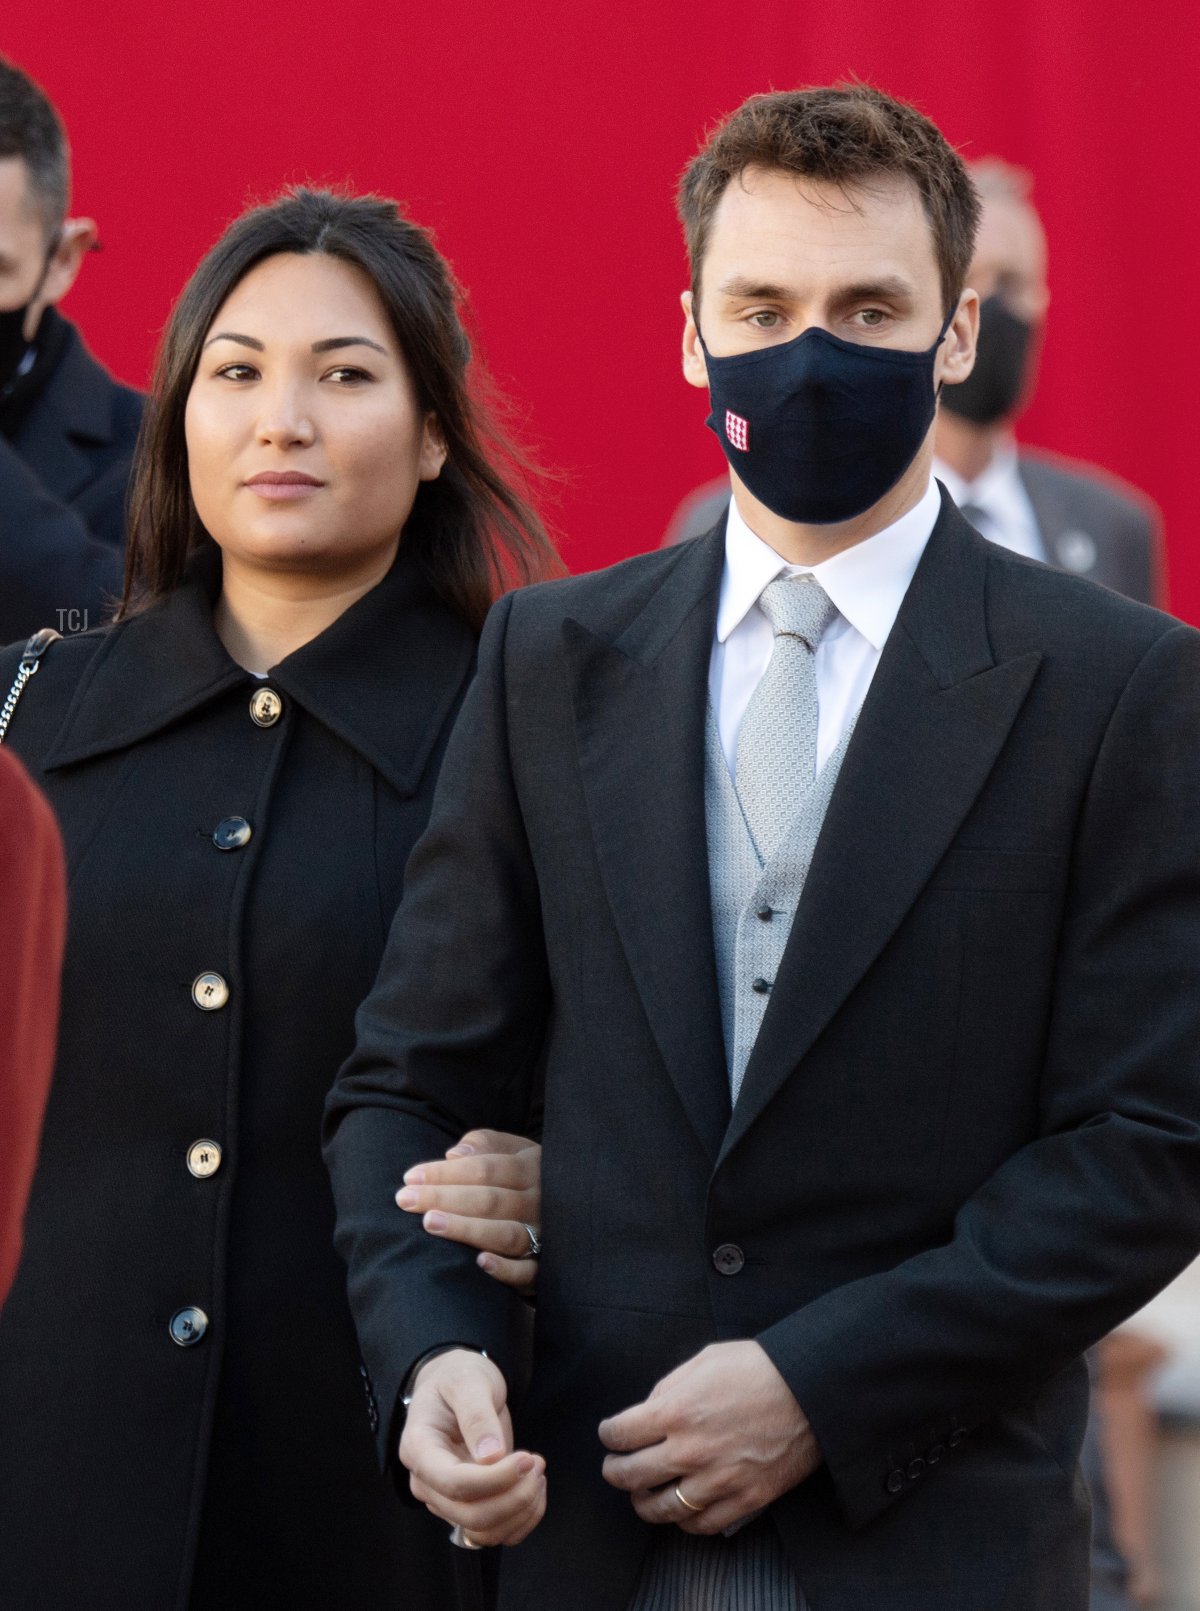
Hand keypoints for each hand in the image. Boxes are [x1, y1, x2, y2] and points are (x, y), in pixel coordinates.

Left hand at [396, 1130, 541, 1290]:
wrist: (573, 1209)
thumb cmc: (525, 1176)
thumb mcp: (513, 1149)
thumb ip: (484, 1145)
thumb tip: (454, 1155)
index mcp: (531, 1168)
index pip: (485, 1169)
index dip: (445, 1173)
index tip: (410, 1177)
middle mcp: (540, 1201)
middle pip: (490, 1200)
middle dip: (443, 1198)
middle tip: (405, 1200)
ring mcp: (545, 1234)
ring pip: (505, 1235)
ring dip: (467, 1229)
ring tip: (430, 1223)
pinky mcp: (545, 1267)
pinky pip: (528, 1271)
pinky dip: (505, 1269)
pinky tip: (478, 1262)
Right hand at [401, 1348, 546, 1545]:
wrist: (457, 1385)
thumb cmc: (458, 1377)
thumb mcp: (468, 1381)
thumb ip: (477, 1415)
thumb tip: (491, 1457)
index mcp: (418, 1448)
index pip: (454, 1483)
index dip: (495, 1480)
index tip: (528, 1458)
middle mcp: (426, 1482)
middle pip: (470, 1515)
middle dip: (513, 1498)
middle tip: (537, 1463)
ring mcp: (445, 1499)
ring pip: (483, 1532)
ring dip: (520, 1511)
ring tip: (538, 1473)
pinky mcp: (467, 1505)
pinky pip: (494, 1532)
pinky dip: (521, 1520)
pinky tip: (535, 1489)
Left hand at [599, 1341, 819, 1534]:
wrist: (811, 1391)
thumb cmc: (759, 1368)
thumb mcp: (705, 1361)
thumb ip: (669, 1387)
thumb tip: (648, 1410)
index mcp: (676, 1411)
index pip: (620, 1434)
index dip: (608, 1434)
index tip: (610, 1434)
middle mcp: (690, 1450)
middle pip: (631, 1476)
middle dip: (614, 1471)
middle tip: (614, 1467)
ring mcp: (716, 1481)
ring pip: (661, 1509)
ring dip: (642, 1503)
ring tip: (641, 1494)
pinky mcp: (743, 1501)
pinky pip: (700, 1525)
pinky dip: (683, 1521)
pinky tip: (680, 1509)